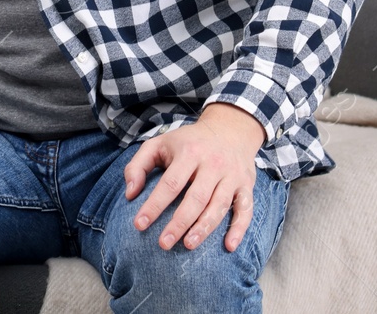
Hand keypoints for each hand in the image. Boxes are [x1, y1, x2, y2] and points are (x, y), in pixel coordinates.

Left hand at [122, 102, 266, 252]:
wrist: (229, 129)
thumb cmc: (188, 142)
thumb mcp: (158, 143)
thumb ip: (138, 165)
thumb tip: (130, 194)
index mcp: (189, 152)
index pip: (170, 183)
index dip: (154, 205)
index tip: (139, 224)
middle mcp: (213, 164)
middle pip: (196, 198)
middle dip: (179, 223)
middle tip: (163, 243)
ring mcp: (232, 175)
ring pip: (219, 206)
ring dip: (204, 228)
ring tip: (188, 245)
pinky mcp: (246, 185)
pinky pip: (246, 209)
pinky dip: (239, 229)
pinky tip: (229, 246)